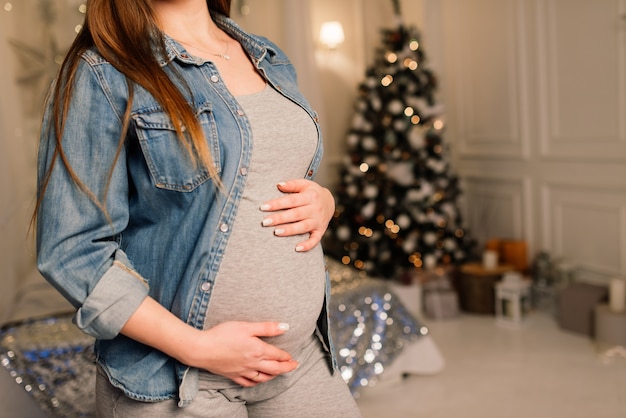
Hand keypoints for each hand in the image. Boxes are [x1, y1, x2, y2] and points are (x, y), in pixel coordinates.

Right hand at [121, 298, 297, 386]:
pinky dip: (257, 382)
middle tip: (294, 366)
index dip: (287, 356)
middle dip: (286, 368)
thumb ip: (267, 327)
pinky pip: (248, 383)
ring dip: (274, 376)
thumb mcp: (246, 326)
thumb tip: (286, 327)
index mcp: (258, 350)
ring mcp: (242, 371)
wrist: (201, 349)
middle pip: (274, 369)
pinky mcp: (232, 375)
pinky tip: (258, 380)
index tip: (293, 357)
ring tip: (279, 373)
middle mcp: (252, 363)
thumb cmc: (223, 334)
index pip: (277, 355)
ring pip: (263, 378)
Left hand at [260, 179, 334, 251]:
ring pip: (303, 227)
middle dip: (280, 218)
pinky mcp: (320, 231)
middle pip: (296, 214)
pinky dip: (307, 245)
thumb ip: (292, 184)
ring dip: (290, 230)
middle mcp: (315, 209)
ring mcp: (318, 221)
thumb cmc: (312, 193)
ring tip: (276, 232)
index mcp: (311, 196)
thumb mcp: (305, 184)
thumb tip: (279, 185)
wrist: (329, 202)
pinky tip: (297, 249)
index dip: (277, 204)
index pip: (291, 200)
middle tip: (265, 222)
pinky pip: (315, 240)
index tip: (263, 207)